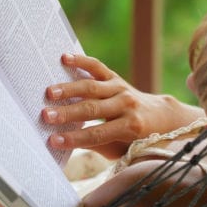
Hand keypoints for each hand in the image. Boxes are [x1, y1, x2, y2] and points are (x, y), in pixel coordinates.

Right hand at [42, 53, 203, 157]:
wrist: (160, 116)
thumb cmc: (135, 139)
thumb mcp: (120, 148)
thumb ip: (96, 144)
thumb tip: (67, 142)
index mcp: (131, 127)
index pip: (97, 134)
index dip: (74, 138)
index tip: (53, 140)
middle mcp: (127, 105)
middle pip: (92, 109)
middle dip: (67, 113)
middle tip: (46, 115)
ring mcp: (121, 88)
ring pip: (91, 88)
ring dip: (69, 90)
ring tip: (49, 92)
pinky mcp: (115, 77)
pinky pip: (97, 67)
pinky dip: (81, 61)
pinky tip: (64, 58)